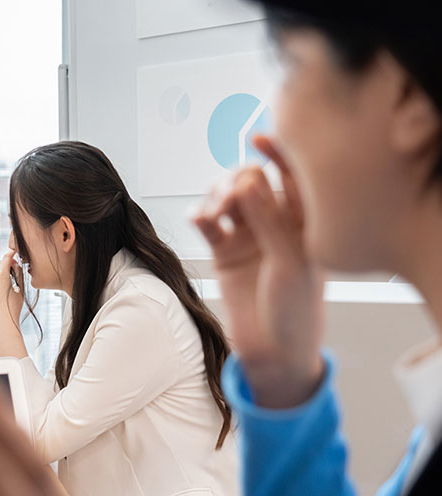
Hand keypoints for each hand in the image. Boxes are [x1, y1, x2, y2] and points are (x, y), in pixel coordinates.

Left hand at [0, 251, 23, 328]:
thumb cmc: (14, 305)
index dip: (10, 253)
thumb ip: (17, 272)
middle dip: (3, 265)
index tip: (13, 251)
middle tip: (10, 273)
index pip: (6, 257)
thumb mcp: (20, 287)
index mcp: (1, 274)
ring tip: (3, 288)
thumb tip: (14, 263)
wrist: (2, 321)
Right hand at [191, 135, 324, 407]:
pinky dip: (201, 216)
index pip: (292, 174)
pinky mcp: (224, 252)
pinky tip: (199, 219)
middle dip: (239, 180)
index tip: (260, 138)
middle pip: (251, 180)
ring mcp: (248, 236)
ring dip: (217, 197)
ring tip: (215, 213)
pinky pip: (208, 223)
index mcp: (304, 221)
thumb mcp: (291, 262)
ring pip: (226, 198)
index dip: (279, 152)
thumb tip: (247, 180)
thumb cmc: (297, 309)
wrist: (273, 351)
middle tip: (233, 198)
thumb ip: (268, 220)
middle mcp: (274, 223)